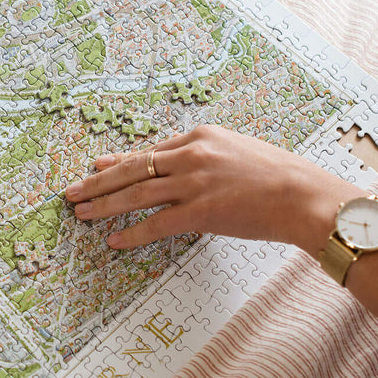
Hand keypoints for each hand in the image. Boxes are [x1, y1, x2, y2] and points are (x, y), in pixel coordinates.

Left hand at [64, 125, 359, 255]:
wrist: (306, 196)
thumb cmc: (281, 177)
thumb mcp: (239, 152)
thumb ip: (208, 157)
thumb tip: (185, 168)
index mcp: (201, 136)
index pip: (150, 151)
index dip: (118, 161)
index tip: (96, 167)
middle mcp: (191, 155)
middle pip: (133, 169)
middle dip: (97, 182)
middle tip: (72, 191)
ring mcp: (194, 183)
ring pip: (136, 194)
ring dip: (104, 205)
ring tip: (81, 213)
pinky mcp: (200, 212)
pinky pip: (156, 224)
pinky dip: (132, 234)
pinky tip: (114, 241)